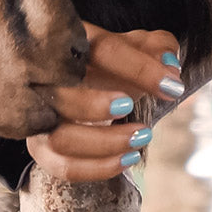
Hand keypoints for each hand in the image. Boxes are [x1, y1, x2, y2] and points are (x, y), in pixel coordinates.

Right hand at [27, 23, 184, 181]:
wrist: (78, 82)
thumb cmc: (109, 62)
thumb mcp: (136, 46)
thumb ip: (158, 48)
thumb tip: (170, 68)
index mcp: (73, 42)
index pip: (102, 51)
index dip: (140, 69)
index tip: (172, 88)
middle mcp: (45, 78)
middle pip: (61, 95)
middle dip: (99, 107)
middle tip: (134, 109)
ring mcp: (39, 116)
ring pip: (60, 138)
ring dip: (105, 143)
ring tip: (142, 137)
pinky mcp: (42, 147)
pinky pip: (63, 167)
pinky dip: (98, 168)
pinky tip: (128, 158)